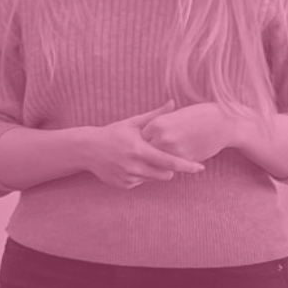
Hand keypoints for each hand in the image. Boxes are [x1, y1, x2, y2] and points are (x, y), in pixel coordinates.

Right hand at [82, 104, 206, 188]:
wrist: (87, 149)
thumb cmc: (113, 133)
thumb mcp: (133, 123)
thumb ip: (156, 115)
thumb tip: (174, 102)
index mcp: (139, 149)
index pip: (169, 161)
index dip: (187, 166)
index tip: (201, 168)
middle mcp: (134, 166)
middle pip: (165, 175)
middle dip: (169, 168)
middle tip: (162, 157)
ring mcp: (128, 177)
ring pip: (153, 179)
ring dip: (153, 171)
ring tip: (140, 158)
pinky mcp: (123, 185)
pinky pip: (141, 183)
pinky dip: (140, 175)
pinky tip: (128, 165)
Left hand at [139, 101, 241, 163]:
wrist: (221, 122)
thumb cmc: (197, 116)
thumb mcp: (173, 117)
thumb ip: (158, 127)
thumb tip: (144, 138)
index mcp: (156, 124)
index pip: (141, 140)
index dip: (142, 145)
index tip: (142, 149)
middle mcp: (162, 137)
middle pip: (146, 153)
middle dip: (147, 157)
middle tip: (146, 162)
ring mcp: (173, 149)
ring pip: (157, 163)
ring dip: (157, 166)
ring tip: (156, 167)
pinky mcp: (185, 159)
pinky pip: (172, 167)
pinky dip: (171, 168)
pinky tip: (172, 167)